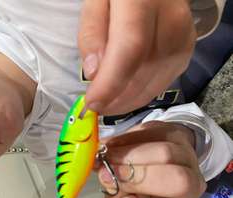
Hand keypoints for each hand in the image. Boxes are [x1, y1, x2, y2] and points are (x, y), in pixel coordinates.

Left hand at [78, 0, 195, 114]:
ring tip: (107, 105)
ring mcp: (183, 37)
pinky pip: (163, 82)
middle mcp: (171, 20)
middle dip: (116, 98)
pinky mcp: (186, 50)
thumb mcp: (94, 2)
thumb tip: (94, 72)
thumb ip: (91, 33)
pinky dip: (141, 94)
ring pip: (156, 82)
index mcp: (143, 1)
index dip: (111, 83)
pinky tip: (125, 95)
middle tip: (95, 107)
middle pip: (144, 71)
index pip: (130, 49)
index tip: (92, 103)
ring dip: (127, 102)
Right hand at [97, 121, 206, 197]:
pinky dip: (126, 139)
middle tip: (108, 173)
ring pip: (164, 152)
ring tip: (105, 156)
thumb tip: (108, 177)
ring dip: (128, 154)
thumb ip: (119, 195)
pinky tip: (111, 145)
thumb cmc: (141, 189)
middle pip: (177, 181)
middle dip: (137, 176)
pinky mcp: (174, 133)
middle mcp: (191, 187)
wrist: (159, 161)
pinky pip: (153, 133)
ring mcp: (187, 156)